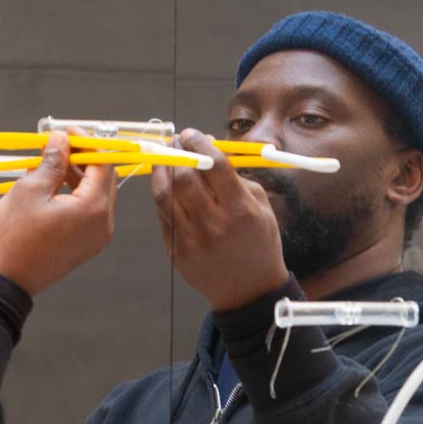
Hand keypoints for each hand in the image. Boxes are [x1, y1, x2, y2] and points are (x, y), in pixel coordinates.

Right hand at [0, 133, 117, 295]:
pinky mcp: (85, 245)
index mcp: (93, 208)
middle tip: (57, 145)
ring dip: (77, 175)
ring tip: (48, 164)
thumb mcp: (29, 190)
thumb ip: (51, 162)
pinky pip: (88, 211)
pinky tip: (52, 186)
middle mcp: (103, 223)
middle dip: (83, 157)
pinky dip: (75, 194)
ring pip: (96, 194)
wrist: (6, 281)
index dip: (86, 143)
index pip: (102, 163)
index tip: (65, 132)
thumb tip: (61, 140)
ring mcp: (96, 237)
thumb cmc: (13, 238)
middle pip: (103, 178)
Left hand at [152, 130, 288, 310]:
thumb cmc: (259, 243)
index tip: (192, 133)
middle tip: (175, 141)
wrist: (249, 290)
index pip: (214, 165)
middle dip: (177, 153)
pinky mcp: (175, 250)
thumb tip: (208, 147)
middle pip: (184, 177)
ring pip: (164, 195)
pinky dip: (162, 194)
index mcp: (241, 211)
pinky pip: (163, 215)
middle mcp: (214, 225)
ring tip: (164, 157)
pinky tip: (165, 182)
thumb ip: (236, 176)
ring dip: (161, 170)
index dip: (200, 143)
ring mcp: (191, 240)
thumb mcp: (261, 207)